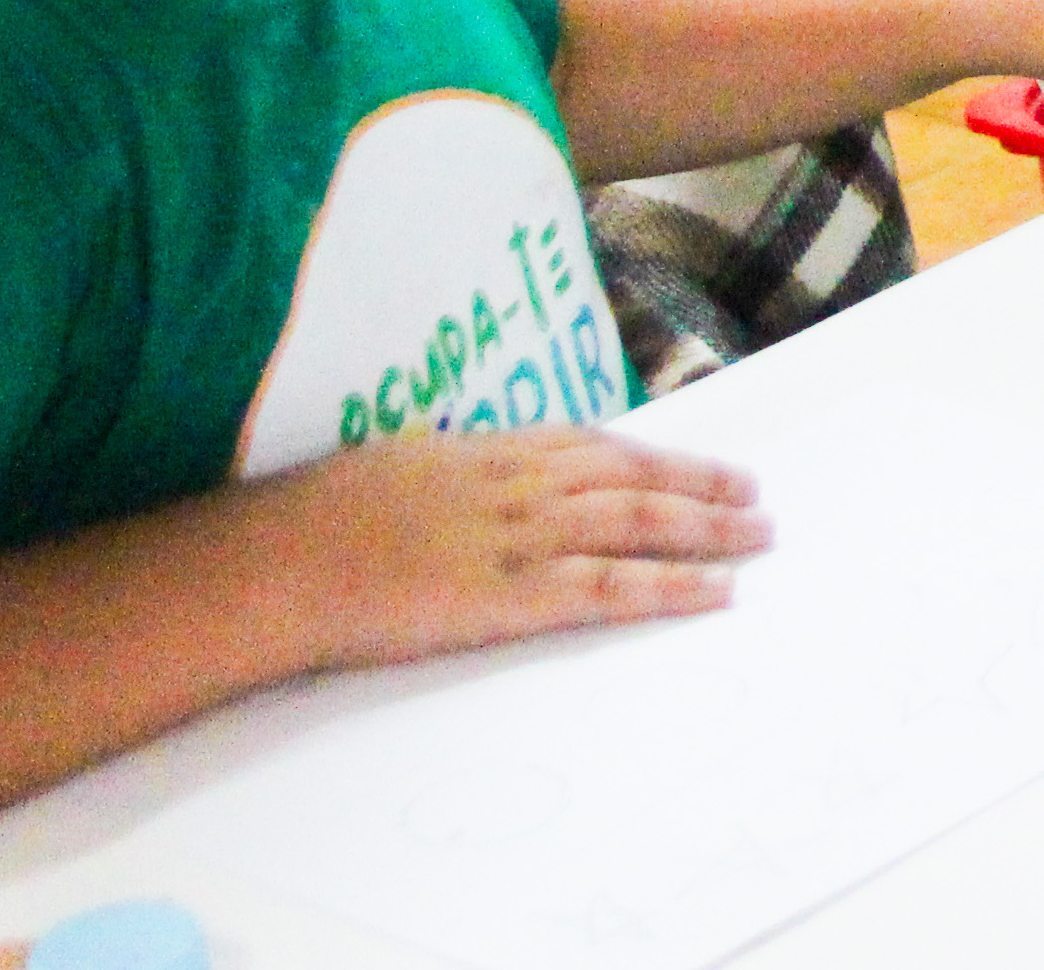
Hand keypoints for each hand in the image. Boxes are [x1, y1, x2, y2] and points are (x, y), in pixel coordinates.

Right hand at [251, 429, 772, 669]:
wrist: (285, 560)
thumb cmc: (319, 519)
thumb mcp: (396, 469)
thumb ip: (449, 476)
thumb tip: (466, 485)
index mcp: (493, 451)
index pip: (600, 447)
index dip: (660, 457)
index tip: (701, 465)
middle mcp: (525, 483)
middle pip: (637, 479)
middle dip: (703, 487)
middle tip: (755, 498)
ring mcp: (526, 536)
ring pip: (642, 524)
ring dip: (709, 530)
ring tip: (758, 536)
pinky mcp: (518, 595)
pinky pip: (615, 588)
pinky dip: (674, 587)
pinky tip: (716, 590)